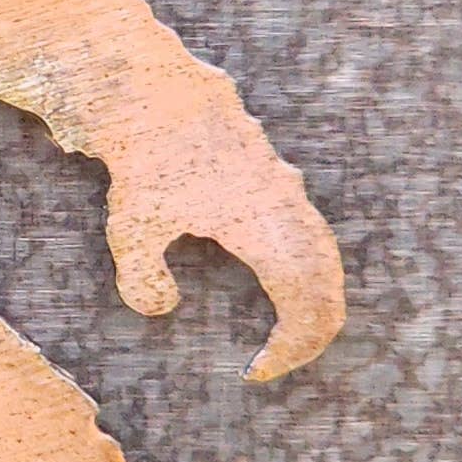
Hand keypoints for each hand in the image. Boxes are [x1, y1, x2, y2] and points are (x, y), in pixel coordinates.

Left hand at [105, 110, 345, 382]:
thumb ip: (144, 278)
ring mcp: (285, 187)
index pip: (305, 303)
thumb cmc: (143, 158)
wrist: (154, 90)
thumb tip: (164, 307)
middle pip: (328, 282)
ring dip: (316, 297)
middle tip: (284, 360)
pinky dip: (308, 266)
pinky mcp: (273, 174)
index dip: (293, 346)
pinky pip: (310, 230)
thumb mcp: (132, 227)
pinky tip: (282, 280)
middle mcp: (287, 207)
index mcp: (266, 228)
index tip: (258, 371)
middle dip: (314, 330)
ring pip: (325, 253)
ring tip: (290, 331)